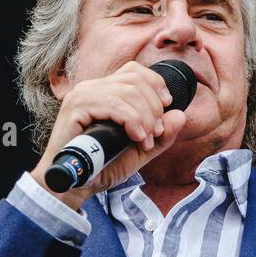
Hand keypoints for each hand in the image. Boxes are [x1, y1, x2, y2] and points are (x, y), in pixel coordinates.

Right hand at [30, 61, 189, 210]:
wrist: (75, 185)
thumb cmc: (103, 167)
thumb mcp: (140, 150)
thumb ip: (161, 135)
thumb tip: (180, 114)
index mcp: (103, 90)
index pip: (135, 70)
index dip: (156, 84)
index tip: (167, 107)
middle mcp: (91, 87)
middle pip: (136, 79)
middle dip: (154, 107)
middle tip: (156, 134)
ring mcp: (82, 95)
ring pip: (128, 91)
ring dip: (145, 117)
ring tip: (145, 141)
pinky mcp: (76, 107)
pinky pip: (114, 104)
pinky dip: (133, 121)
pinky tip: (136, 138)